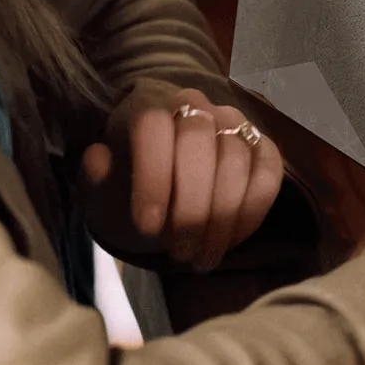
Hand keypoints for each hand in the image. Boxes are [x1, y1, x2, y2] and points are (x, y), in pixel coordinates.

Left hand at [79, 85, 285, 271]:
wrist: (161, 196)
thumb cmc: (128, 193)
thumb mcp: (102, 194)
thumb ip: (96, 180)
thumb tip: (99, 158)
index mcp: (147, 105)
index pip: (153, 125)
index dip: (152, 175)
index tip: (148, 226)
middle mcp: (194, 105)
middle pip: (198, 140)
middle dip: (190, 204)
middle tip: (178, 252)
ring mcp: (233, 123)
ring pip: (236, 159)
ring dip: (221, 217)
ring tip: (200, 259)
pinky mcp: (262, 147)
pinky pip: (268, 175)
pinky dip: (251, 213)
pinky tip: (229, 243)